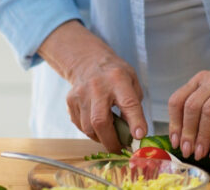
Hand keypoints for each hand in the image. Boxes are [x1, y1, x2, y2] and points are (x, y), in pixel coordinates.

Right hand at [38, 21, 146, 150]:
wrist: (87, 61)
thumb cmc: (114, 74)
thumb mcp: (131, 82)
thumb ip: (134, 105)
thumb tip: (133, 132)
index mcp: (118, 79)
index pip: (128, 103)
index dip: (135, 121)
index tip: (139, 136)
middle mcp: (97, 86)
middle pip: (100, 121)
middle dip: (111, 141)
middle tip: (120, 149)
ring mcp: (80, 94)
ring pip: (88, 127)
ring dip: (101, 138)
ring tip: (110, 137)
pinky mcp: (70, 101)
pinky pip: (80, 125)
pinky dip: (90, 131)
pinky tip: (98, 127)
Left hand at [167, 60, 209, 160]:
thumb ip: (203, 107)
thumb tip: (188, 137)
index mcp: (201, 79)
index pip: (178, 100)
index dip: (174, 123)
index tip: (175, 141)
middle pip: (191, 107)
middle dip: (187, 133)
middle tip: (187, 151)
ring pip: (208, 113)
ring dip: (202, 137)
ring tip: (201, 153)